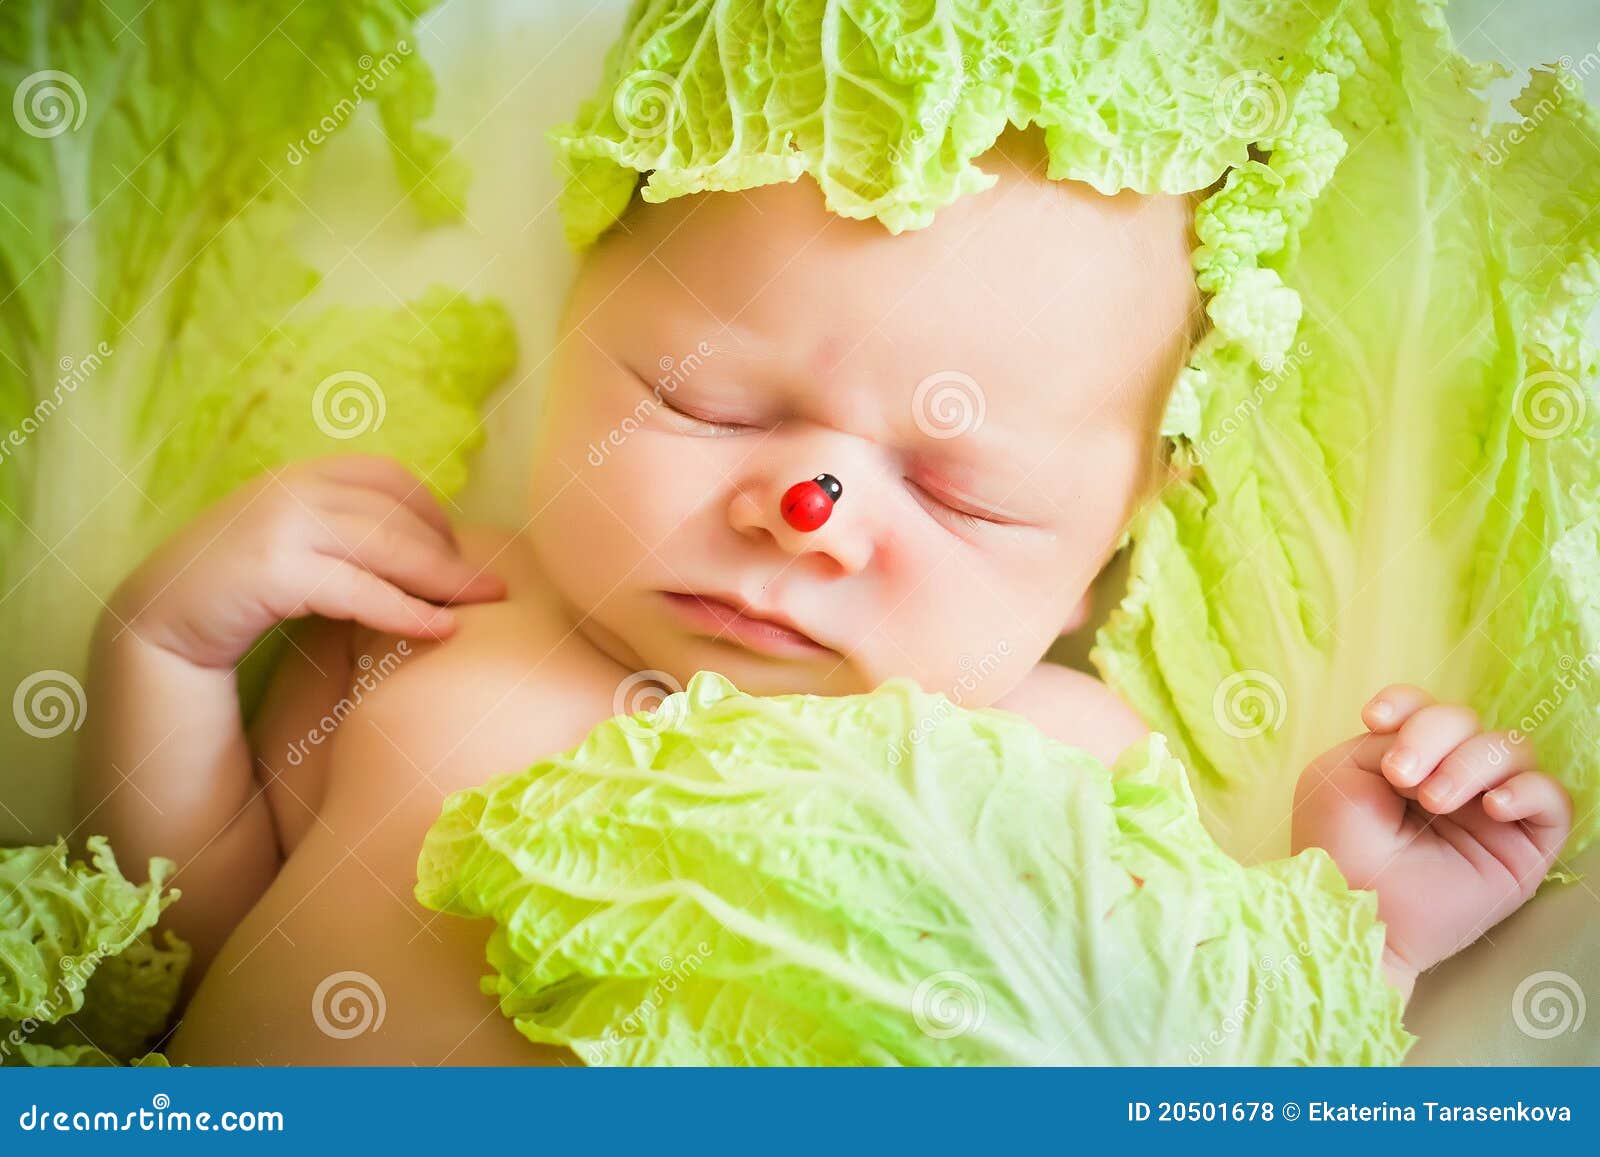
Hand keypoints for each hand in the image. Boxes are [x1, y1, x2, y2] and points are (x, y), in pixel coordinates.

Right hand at [110, 454, 505, 667]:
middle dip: (451, 552)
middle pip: (398, 514)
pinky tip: (440, 630)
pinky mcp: (272, 571)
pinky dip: (406, 611)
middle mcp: (294, 488)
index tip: (462, 551)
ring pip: (385, 547)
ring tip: (483, 605)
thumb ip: (347, 530)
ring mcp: (281, 525)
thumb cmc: (244, 586)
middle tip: (495, 585)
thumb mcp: (300, 542)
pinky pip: (358, 591)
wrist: (162, 618)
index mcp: (305, 474)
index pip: (392, 479)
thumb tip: (428, 545)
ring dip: (442, 578)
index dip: (436, 513)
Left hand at [1291, 683, 1571, 998]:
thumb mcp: (1340, 776)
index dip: (1407, 703)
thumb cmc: (1337, 848)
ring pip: (1511, 748)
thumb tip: (1435, 746)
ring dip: (1470, 764)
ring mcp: (1489, 809)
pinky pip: (1553, 799)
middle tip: (1401, 778)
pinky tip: (1491, 807)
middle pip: (1466, 720)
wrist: (1357, 914)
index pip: (1423, 708)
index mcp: (1404, 758)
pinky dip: (1527, 790)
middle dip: (1432, 736)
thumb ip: (1388, 741)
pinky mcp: (1523, 846)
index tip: (1374, 719)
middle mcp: (1450, 777)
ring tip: (1435, 801)